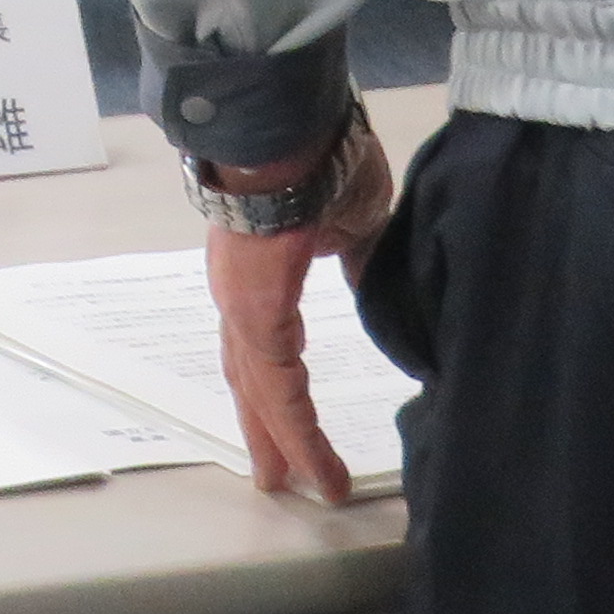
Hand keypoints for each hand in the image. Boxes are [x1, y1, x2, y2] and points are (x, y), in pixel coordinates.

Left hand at [203, 139, 400, 503]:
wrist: (290, 128)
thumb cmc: (320, 163)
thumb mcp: (351, 224)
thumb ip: (357, 262)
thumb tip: (374, 286)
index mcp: (258, 278)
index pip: (267, 353)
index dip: (281, 397)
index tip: (298, 437)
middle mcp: (238, 295)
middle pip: (251, 378)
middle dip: (268, 430)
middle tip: (280, 480)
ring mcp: (240, 301)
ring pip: (259, 386)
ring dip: (282, 438)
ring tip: (303, 485)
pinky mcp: (253, 306)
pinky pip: (274, 377)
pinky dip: (292, 421)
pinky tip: (308, 458)